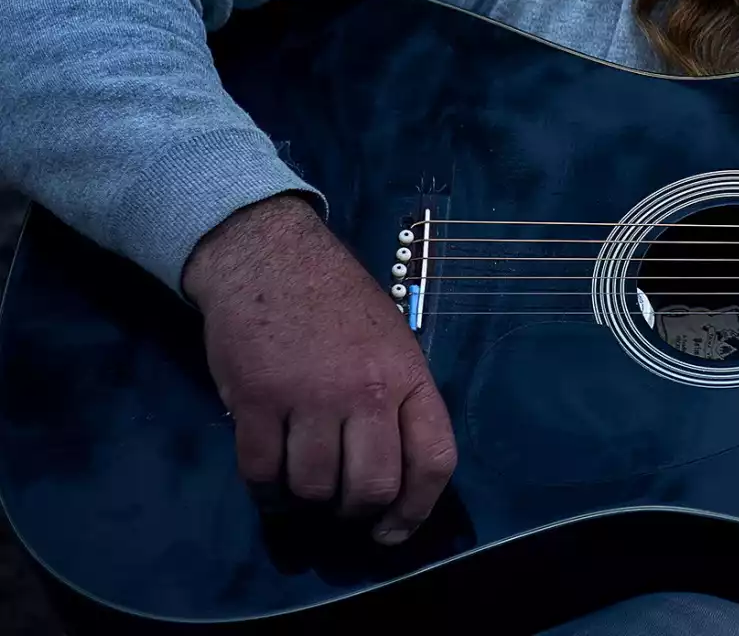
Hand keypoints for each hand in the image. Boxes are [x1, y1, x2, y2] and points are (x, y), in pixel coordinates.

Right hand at [182, 193, 456, 543]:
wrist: (270, 256)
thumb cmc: (338, 302)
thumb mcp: (392, 343)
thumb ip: (400, 402)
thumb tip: (398, 477)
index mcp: (409, 376)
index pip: (434, 460)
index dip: (417, 510)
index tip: (393, 531)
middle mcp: (366, 391)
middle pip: (371, 488)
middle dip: (356, 510)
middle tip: (341, 502)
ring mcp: (309, 397)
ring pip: (313, 488)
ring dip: (306, 497)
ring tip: (302, 477)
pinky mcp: (255, 400)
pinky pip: (261, 475)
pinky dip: (265, 491)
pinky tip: (269, 480)